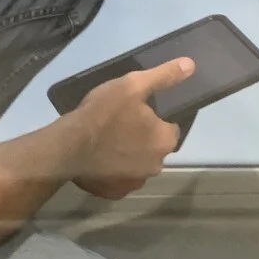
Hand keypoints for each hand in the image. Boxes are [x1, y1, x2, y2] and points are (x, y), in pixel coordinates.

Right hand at [69, 57, 193, 198]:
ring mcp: (135, 183)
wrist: (68, 146)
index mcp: (165, 141)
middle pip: (154, 148)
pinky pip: (119, 179)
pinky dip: (113, 171)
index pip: (170, 128)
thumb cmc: (103, 114)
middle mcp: (156, 166)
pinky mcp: (115, 193)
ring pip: (137, 165)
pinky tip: (100, 159)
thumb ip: (163, 76)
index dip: (155, 119)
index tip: (137, 112)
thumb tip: (190, 65)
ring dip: (129, 156)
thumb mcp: (133, 85)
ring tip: (107, 141)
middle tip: (120, 124)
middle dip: (142, 138)